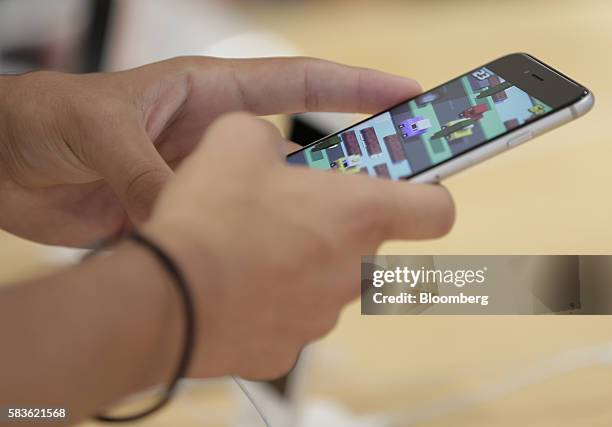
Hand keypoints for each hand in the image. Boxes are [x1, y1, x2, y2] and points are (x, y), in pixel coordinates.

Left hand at [0, 57, 420, 245]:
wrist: (5, 164)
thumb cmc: (47, 118)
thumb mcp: (100, 130)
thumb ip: (147, 173)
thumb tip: (181, 218)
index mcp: (208, 93)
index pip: (298, 81)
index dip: (355, 86)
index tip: (405, 94)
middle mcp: (215, 137)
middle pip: (298, 147)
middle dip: (350, 159)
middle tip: (400, 177)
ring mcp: (203, 180)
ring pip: (269, 197)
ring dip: (303, 213)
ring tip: (347, 234)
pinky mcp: (183, 216)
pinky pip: (229, 232)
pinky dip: (251, 249)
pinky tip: (275, 268)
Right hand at [145, 112, 454, 379]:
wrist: (166, 296)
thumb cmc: (210, 218)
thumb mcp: (236, 138)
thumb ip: (270, 136)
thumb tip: (271, 151)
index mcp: (358, 213)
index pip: (435, 210)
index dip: (427, 197)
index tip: (409, 192)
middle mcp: (352, 269)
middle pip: (366, 244)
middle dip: (335, 226)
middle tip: (290, 212)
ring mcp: (322, 314)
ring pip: (325, 280)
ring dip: (300, 262)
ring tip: (251, 247)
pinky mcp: (287, 347)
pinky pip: (290, 315)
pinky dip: (272, 300)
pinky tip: (236, 285)